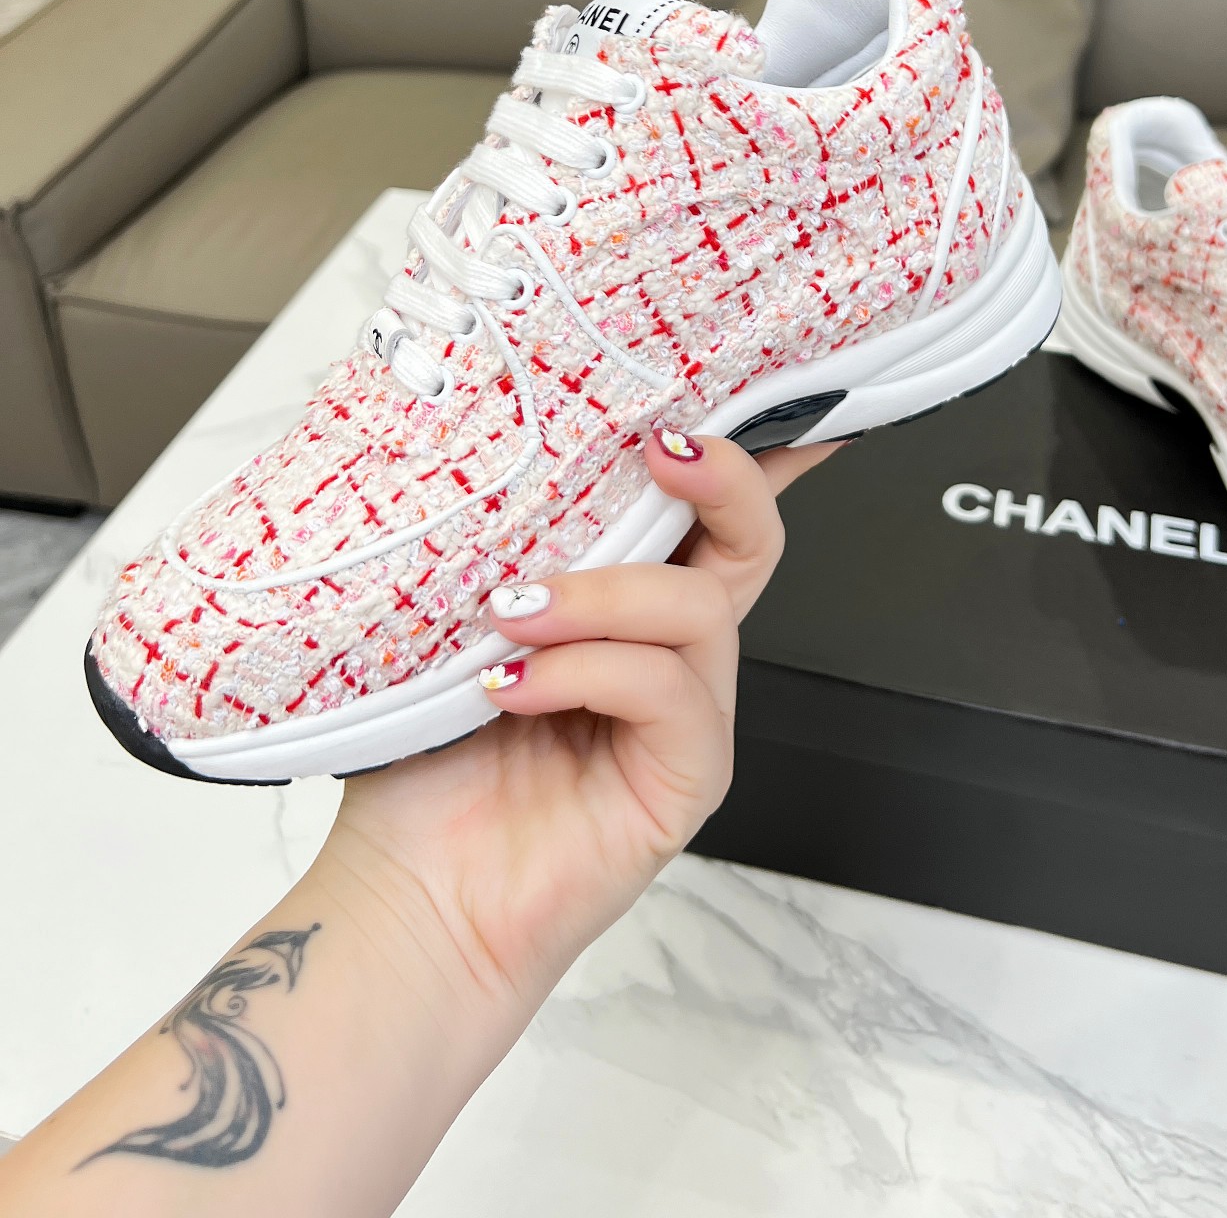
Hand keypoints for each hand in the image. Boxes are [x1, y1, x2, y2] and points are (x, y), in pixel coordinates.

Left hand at [323, 435, 837, 1031]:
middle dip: (722, 478)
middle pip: (752, 542)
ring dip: (602, 593)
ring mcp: (688, 717)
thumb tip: (486, 440)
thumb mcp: (458, 625)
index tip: (764, 375)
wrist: (412, 901)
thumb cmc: (429, 768)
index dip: (752, 447)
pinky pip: (666, 690)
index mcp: (628, 607)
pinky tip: (512, 684)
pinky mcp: (686, 778)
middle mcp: (672, 655)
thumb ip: (501, 547)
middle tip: (659, 449)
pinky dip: (586, 671)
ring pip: (699, 610)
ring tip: (509, 611)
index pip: (707, 513)